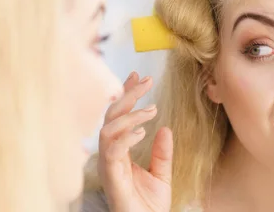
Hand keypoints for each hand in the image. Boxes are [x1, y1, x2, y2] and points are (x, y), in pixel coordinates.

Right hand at [97, 72, 172, 211]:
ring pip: (108, 130)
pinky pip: (112, 151)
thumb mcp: (162, 174)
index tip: (138, 75)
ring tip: (152, 109)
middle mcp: (109, 155)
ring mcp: (108, 166)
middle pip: (110, 117)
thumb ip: (162, 152)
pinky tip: (144, 131)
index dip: (126, 94)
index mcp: (118, 152)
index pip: (118, 116)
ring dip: (129, 115)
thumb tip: (166, 128)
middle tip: (146, 81)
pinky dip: (126, 137)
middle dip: (127, 95)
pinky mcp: (112, 178)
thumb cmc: (149, 207)